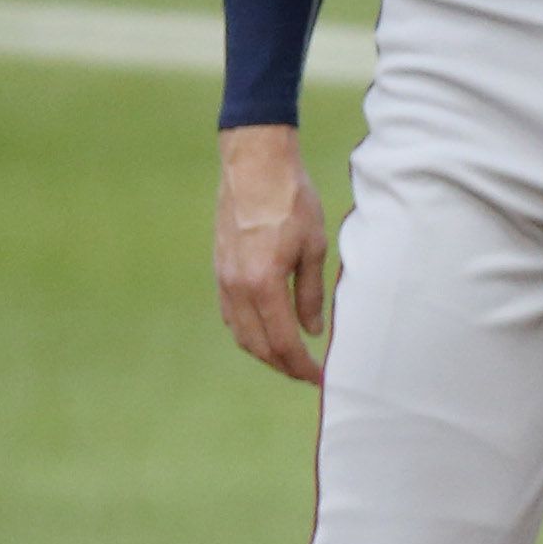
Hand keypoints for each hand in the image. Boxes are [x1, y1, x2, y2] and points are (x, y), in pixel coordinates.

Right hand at [216, 124, 331, 385]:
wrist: (254, 165)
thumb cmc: (292, 201)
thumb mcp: (314, 248)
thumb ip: (310, 295)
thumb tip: (311, 332)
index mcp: (263, 284)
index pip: (283, 342)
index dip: (303, 366)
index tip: (322, 378)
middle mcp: (236, 287)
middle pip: (259, 345)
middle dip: (285, 366)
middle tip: (310, 374)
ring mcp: (223, 278)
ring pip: (240, 333)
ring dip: (265, 352)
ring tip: (292, 359)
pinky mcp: (220, 268)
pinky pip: (230, 313)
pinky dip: (248, 331)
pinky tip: (268, 332)